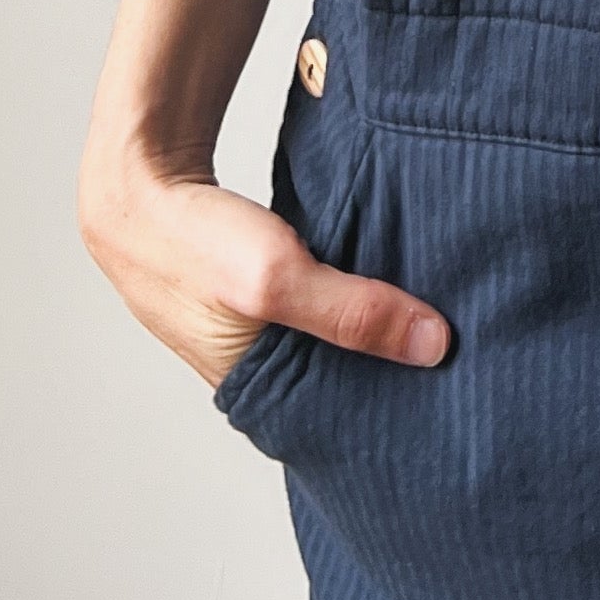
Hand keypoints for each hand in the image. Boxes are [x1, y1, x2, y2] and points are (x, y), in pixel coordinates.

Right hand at [80, 144, 451, 390]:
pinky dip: (353, 285)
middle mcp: (259, 370)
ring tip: (438, 308)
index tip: (452, 392)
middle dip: (393, 362)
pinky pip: (324, 297)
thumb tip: (434, 345)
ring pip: (335, 333)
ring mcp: (259, 328)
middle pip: (344, 376)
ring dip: (375, 318)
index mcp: (256, 394)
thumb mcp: (277, 279)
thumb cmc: (193, 240)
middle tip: (462, 346)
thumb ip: (352, 313)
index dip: (393, 407)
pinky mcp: (262, 287)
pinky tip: (394, 271)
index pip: (341, 421)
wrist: (138, 179)